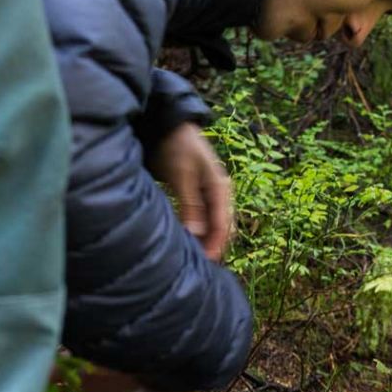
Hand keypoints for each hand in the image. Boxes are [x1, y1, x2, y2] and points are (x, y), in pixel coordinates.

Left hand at [148, 122, 234, 261]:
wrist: (167, 124)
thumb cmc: (176, 146)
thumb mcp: (182, 175)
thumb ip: (190, 204)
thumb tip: (197, 234)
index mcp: (221, 188)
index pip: (224, 225)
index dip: (216, 246)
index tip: (205, 263)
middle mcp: (220, 193)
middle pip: (222, 228)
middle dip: (213, 246)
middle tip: (197, 266)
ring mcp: (210, 193)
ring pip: (213, 225)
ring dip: (206, 240)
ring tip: (193, 258)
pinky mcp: (198, 194)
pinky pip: (204, 219)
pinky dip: (199, 231)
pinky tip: (188, 241)